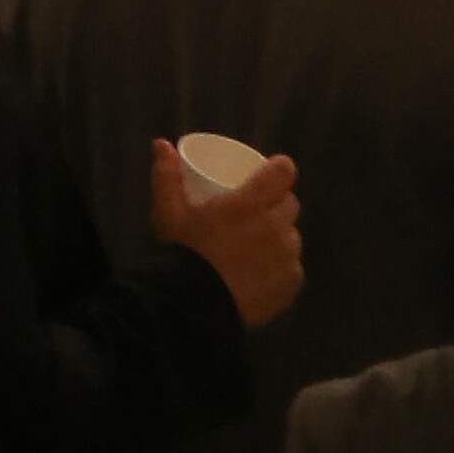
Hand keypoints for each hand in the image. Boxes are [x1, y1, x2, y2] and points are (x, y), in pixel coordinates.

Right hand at [152, 136, 302, 328]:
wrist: (193, 309)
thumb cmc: (183, 255)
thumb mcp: (169, 213)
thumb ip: (166, 176)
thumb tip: (160, 143)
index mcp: (251, 203)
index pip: (284, 172)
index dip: (278, 172)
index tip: (267, 178)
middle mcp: (276, 226)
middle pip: (289, 205)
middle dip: (277, 206)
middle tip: (256, 216)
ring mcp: (287, 257)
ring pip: (293, 238)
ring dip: (280, 238)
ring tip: (259, 248)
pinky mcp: (290, 284)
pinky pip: (293, 269)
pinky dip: (282, 270)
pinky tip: (266, 275)